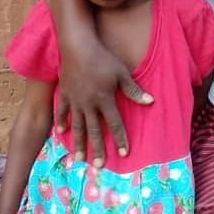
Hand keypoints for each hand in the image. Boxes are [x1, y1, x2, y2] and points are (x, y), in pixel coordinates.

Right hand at [56, 41, 151, 167]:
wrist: (77, 47)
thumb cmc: (103, 59)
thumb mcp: (122, 73)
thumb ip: (134, 90)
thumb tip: (150, 102)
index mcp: (105, 100)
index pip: (114, 124)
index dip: (120, 139)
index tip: (125, 153)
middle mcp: (88, 104)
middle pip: (94, 131)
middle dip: (98, 149)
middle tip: (98, 166)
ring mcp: (74, 100)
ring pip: (76, 126)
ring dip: (78, 143)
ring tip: (78, 159)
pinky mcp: (64, 94)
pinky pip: (62, 111)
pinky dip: (62, 121)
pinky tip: (62, 132)